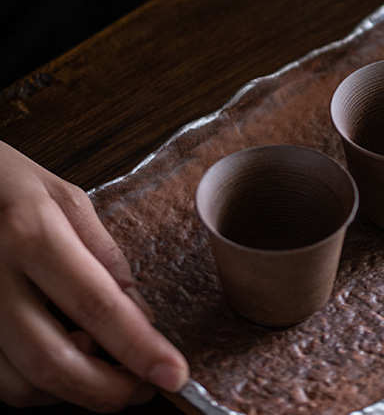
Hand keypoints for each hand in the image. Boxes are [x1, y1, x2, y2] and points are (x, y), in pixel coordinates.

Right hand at [0, 141, 188, 409]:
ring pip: (18, 383)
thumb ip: (103, 253)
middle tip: (145, 388)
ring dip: (72, 392)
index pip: (96, 305)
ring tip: (111, 374)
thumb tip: (140, 312)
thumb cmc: (9, 183)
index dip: (139, 348)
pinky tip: (66, 362)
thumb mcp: (64, 198)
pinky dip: (36, 385)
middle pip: (52, 360)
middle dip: (107, 389)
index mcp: (30, 233)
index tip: (174, 374)